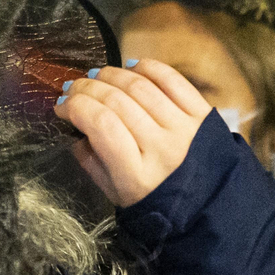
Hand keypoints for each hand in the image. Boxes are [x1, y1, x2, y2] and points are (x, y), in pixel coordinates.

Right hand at [54, 60, 211, 207]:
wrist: (212, 208)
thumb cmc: (157, 205)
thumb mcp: (117, 196)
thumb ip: (92, 164)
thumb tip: (74, 130)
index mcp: (137, 175)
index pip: (101, 125)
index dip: (76, 107)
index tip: (61, 106)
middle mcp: (162, 148)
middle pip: (117, 101)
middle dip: (87, 88)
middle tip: (72, 88)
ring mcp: (185, 128)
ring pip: (140, 87)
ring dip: (112, 74)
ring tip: (96, 75)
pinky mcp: (202, 114)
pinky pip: (172, 80)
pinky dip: (149, 68)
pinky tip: (131, 66)